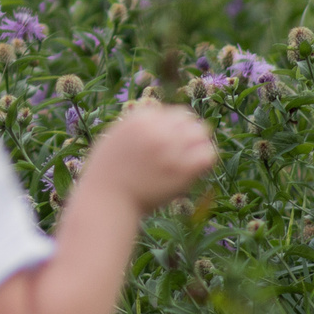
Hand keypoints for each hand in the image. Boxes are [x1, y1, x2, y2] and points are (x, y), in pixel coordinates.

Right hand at [82, 100, 217, 212]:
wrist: (106, 200)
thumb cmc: (108, 173)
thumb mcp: (116, 136)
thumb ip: (137, 125)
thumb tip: (158, 117)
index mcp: (140, 118)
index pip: (173, 113)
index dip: (174, 127)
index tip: (170, 141)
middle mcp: (157, 130)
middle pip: (190, 120)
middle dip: (189, 133)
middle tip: (184, 149)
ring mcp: (171, 149)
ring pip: (202, 135)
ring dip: (199, 144)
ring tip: (191, 158)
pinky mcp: (182, 170)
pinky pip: (207, 155)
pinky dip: (206, 158)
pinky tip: (197, 168)